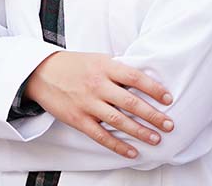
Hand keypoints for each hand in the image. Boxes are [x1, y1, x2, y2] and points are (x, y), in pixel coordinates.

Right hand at [24, 51, 173, 157]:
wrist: (41, 72)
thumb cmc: (73, 65)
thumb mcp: (97, 59)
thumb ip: (117, 70)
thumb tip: (143, 81)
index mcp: (105, 67)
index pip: (135, 77)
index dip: (153, 88)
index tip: (168, 98)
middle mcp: (97, 84)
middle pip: (131, 102)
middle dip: (153, 115)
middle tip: (169, 124)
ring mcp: (87, 103)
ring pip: (118, 121)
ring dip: (140, 131)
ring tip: (156, 138)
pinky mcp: (78, 119)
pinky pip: (101, 135)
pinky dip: (117, 146)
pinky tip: (132, 152)